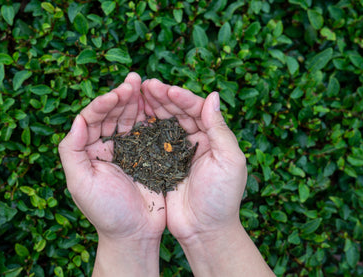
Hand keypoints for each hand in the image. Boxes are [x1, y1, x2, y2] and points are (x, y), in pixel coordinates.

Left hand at [59, 73, 165, 275]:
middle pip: (113, 113)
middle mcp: (109, 146)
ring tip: (145, 84)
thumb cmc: (105, 212)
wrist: (135, 233)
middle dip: (122, 96)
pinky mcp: (150, 154)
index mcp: (90, 150)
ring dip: (137, 100)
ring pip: (131, 118)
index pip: (92, 118)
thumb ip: (72, 151)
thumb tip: (77, 120)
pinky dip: (153, 116)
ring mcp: (130, 149)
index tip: (116, 94)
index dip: (102, 104)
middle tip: (134, 81)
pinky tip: (158, 103)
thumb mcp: (80, 184)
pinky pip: (150, 130)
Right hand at [142, 79, 273, 275]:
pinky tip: (133, 118)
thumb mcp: (229, 161)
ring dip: (152, 108)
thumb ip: (220, 129)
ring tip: (136, 94)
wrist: (204, 230)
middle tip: (146, 85)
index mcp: (213, 137)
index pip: (197, 109)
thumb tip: (212, 95)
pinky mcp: (162, 164)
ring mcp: (177, 152)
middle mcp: (195, 141)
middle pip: (178, 112)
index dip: (182, 98)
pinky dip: (143, 127)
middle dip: (163, 98)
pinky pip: (152, 141)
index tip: (167, 90)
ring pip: (163, 123)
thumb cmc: (222, 198)